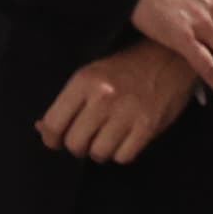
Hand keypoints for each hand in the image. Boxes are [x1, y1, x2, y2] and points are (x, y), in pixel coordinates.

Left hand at [35, 40, 197, 163]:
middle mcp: (103, 97)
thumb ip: (68, 102)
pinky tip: (126, 140)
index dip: (52, 138)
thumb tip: (42, 129)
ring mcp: (127, 113)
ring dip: (102, 151)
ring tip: (108, 139)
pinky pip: (124, 157)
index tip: (57, 140)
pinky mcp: (148, 126)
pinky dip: (123, 153)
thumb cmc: (127, 67)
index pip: (53, 123)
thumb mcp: (92, 74)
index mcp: (84, 81)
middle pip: (75, 143)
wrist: (170, 57)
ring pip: (99, 153)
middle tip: (88, 138)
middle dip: (79, 146)